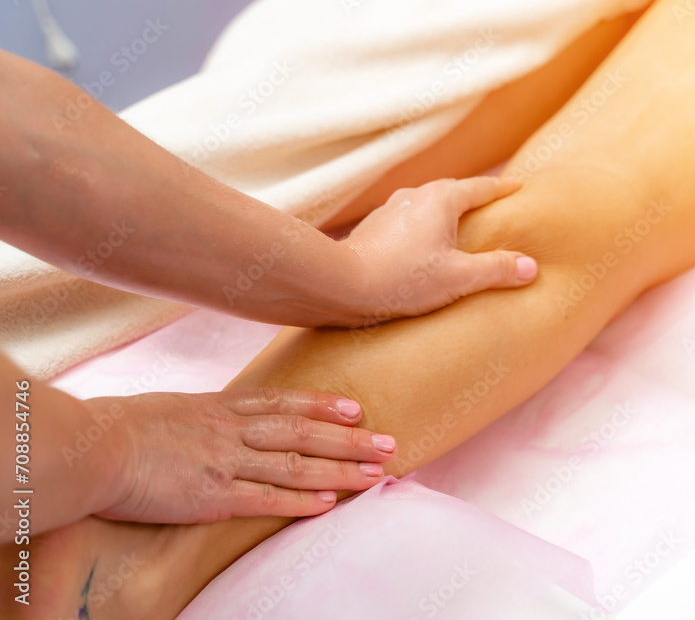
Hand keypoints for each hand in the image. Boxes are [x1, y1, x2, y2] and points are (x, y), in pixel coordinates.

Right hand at [89, 387, 395, 522]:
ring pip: (297, 464)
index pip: (285, 403)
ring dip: (341, 469)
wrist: (92, 448)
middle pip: (304, 433)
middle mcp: (233, 430)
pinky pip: (267, 499)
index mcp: (221, 406)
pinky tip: (329, 504)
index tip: (356, 408)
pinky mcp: (213, 495)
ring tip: (376, 474)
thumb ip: (205, 414)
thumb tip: (218, 416)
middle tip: (389, 442)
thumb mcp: (173, 408)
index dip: (324, 406)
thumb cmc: (122, 426)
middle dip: (351, 438)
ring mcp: (227, 461)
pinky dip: (301, 501)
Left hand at [343, 175, 537, 324]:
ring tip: (460, 229)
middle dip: (475, 198)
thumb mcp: (460, 278)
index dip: (503, 189)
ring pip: (427, 206)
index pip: (481, 188)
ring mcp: (391, 210)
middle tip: (494, 206)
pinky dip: (424, 229)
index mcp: (441, 199)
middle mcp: (415, 196)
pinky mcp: (374, 229)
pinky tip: (425, 249)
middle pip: (453, 192)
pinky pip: (409, 222)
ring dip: (446, 214)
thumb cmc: (403, 279)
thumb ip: (497, 270)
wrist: (342, 285)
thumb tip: (531, 267)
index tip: (519, 186)